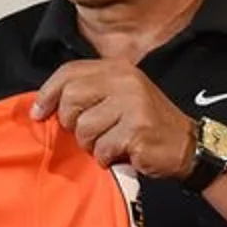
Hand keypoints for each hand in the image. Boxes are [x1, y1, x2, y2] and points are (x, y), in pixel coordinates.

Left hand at [30, 59, 195, 177]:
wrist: (188, 146)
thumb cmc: (145, 124)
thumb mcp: (118, 97)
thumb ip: (87, 93)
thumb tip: (43, 104)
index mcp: (117, 69)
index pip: (68, 72)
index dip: (47, 93)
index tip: (38, 112)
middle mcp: (125, 80)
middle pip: (70, 98)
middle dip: (70, 123)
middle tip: (86, 133)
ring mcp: (133, 104)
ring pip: (83, 127)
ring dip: (90, 144)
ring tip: (108, 143)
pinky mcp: (137, 129)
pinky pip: (101, 147)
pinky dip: (105, 157)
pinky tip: (119, 154)